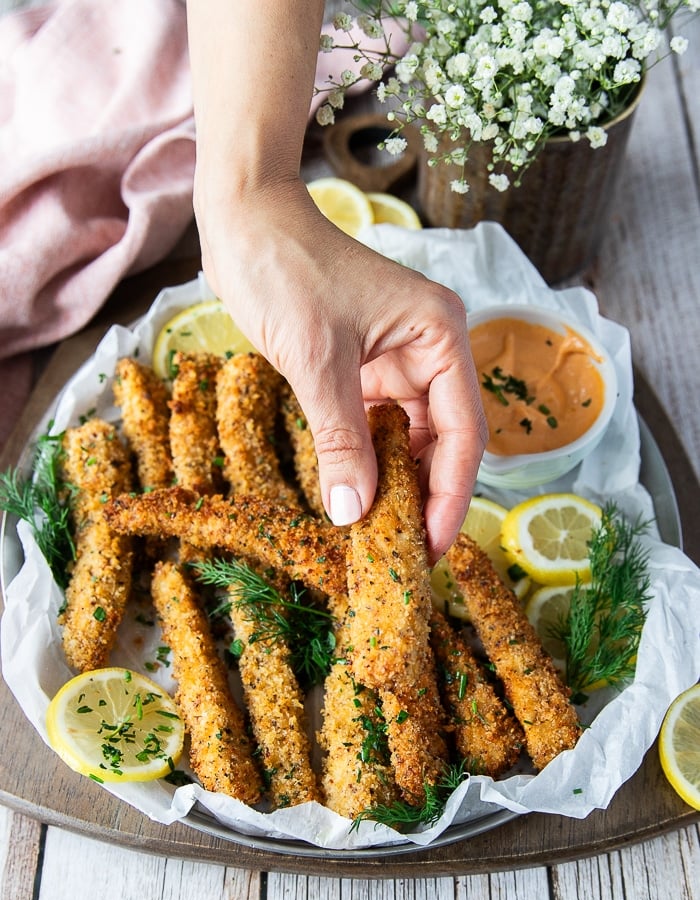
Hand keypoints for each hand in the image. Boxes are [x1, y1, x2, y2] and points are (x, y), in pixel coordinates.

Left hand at [194, 175, 486, 561]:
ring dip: (394, 483)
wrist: (243, 220)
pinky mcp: (361, 369)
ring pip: (408, 439)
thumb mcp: (316, 360)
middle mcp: (428, 351)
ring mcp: (395, 360)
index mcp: (440, 337)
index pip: (464, 433)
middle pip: (441, 441)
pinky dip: (366, 461)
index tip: (432, 548)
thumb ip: (341, 439)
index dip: (451, 496)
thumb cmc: (285, 268)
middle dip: (423, 497)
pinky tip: (354, 495)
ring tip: (379, 536)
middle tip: (402, 554)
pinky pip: (374, 426)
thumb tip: (355, 515)